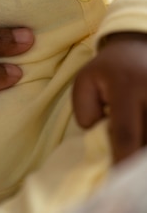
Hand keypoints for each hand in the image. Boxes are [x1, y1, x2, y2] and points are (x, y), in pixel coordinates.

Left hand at [73, 32, 146, 162]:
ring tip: (133, 148)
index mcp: (127, 85)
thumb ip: (84, 109)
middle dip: (136, 158)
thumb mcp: (85, 80)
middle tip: (125, 167)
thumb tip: (97, 135)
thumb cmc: (108, 69)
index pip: (125, 133)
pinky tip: (139, 140)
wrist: (137, 46)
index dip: (122, 161)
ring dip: (143, 147)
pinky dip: (146, 140)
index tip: (118, 180)